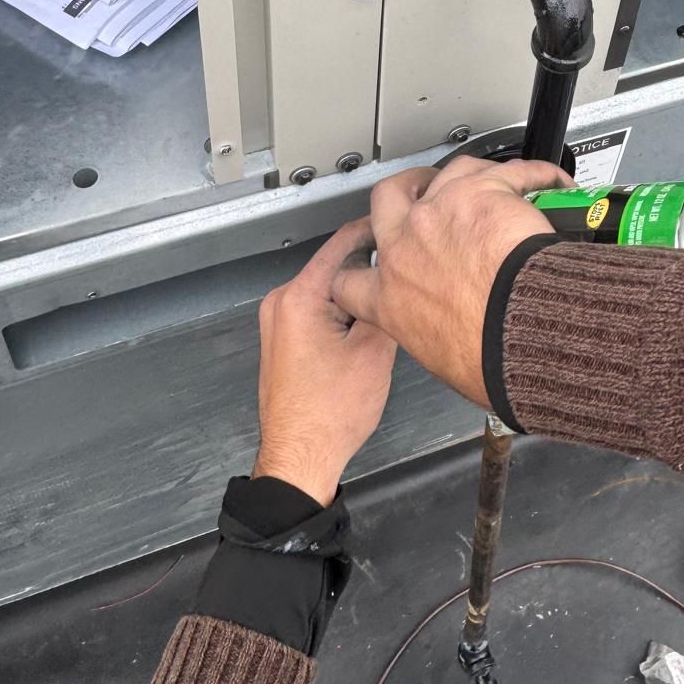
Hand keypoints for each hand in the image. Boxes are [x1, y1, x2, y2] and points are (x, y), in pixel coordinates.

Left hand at [253, 220, 396, 504]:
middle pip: (335, 267)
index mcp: (298, 296)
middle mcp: (280, 301)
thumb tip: (391, 274)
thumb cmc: (334, 409)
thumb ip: (382, 302)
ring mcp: (276, 321)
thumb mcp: (375, 351)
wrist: (300, 457)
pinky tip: (366, 328)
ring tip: (392, 302)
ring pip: (328, 291)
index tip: (404, 226)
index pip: (342, 243)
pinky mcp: (281, 339)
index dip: (376, 231)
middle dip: (369, 271)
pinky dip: (341, 314)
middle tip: (406, 274)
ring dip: (356, 296)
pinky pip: (317, 310)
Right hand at [331, 156, 570, 405]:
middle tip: (424, 190)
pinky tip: (547, 182)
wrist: (520, 332)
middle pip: (387, 197)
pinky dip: (533, 175)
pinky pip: (512, 170)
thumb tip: (454, 336)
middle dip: (405, 189)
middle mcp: (407, 245)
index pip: (351, 280)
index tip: (378, 255)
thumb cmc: (489, 356)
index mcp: (389, 297)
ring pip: (448, 171)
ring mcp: (440, 211)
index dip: (359, 263)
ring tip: (495, 181)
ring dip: (469, 174)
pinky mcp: (481, 190)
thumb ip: (432, 335)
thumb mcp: (440, 359)